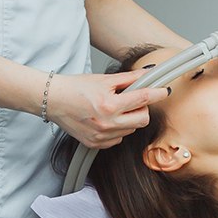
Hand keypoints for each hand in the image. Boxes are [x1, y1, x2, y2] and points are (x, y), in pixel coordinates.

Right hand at [45, 70, 169, 148]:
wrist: (53, 100)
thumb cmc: (75, 88)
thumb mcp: (104, 79)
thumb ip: (129, 78)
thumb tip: (149, 73)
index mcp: (109, 104)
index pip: (143, 98)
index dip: (157, 93)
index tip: (165, 90)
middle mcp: (106, 123)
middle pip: (142, 119)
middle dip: (142, 108)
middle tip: (134, 99)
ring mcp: (101, 136)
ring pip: (131, 130)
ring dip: (129, 118)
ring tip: (115, 108)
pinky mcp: (96, 144)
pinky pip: (118, 139)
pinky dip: (118, 129)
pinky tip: (107, 119)